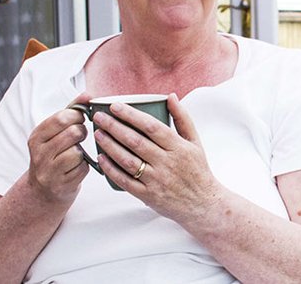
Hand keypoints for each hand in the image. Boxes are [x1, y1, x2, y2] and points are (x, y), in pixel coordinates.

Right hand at [25, 92, 90, 203]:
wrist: (43, 189)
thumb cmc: (54, 153)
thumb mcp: (55, 131)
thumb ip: (71, 110)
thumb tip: (88, 94)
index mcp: (36, 136)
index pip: (61, 118)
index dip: (77, 116)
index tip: (80, 118)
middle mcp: (39, 154)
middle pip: (73, 133)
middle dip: (82, 132)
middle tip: (79, 135)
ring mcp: (49, 172)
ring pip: (78, 152)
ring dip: (82, 151)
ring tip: (76, 152)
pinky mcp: (62, 185)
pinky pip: (83, 168)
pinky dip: (84, 166)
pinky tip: (76, 167)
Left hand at [92, 93, 220, 221]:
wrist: (202, 204)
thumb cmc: (197, 170)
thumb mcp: (195, 142)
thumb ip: (182, 118)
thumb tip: (171, 96)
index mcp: (178, 147)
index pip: (151, 126)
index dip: (131, 115)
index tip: (116, 106)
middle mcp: (167, 163)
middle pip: (135, 141)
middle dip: (114, 127)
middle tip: (99, 117)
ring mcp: (157, 180)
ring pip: (128, 160)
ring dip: (110, 146)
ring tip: (97, 134)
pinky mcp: (148, 195)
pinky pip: (125, 181)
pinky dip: (111, 170)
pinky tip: (101, 158)